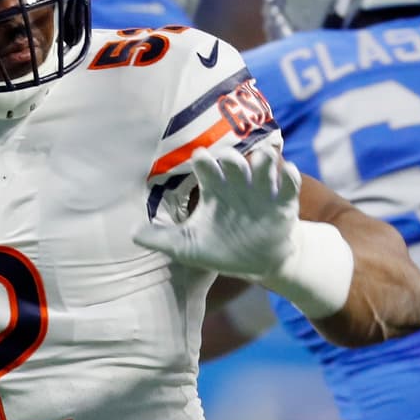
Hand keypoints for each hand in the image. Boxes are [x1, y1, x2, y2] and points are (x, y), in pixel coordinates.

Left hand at [135, 146, 300, 278]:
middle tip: (227, 157)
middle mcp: (237, 186)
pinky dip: (288, 176)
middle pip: (234, 164)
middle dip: (231, 158)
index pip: (207, 169)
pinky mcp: (284, 204)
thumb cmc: (221, 248)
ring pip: (263, 168)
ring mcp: (262, 193)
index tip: (199, 157)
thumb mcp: (188, 247)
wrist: (258, 262)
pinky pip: (288, 184)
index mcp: (214, 190)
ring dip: (262, 161)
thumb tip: (131, 234)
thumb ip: (161, 239)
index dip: (204, 162)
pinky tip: (284, 171)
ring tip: (261, 158)